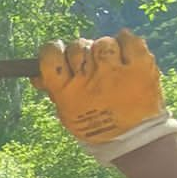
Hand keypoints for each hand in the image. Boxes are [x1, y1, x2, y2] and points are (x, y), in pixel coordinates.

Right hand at [35, 30, 176, 161]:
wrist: (134, 139)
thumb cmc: (96, 124)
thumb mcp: (68, 111)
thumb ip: (54, 90)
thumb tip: (36, 75)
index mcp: (67, 90)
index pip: (50, 55)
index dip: (53, 49)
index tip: (60, 52)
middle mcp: (88, 79)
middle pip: (77, 46)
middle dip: (82, 52)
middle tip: (90, 65)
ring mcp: (115, 71)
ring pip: (102, 42)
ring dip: (105, 49)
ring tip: (111, 64)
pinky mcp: (140, 66)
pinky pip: (128, 38)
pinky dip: (126, 42)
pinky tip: (125, 54)